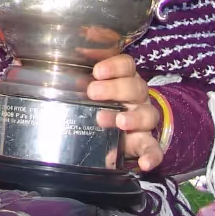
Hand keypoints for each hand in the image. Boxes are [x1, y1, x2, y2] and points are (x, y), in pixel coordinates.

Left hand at [87, 54, 162, 172]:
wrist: (123, 130)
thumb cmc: (103, 102)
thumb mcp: (93, 87)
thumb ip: (81, 75)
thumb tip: (59, 51)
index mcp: (125, 79)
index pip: (126, 66)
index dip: (114, 66)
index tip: (97, 71)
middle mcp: (137, 98)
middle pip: (135, 88)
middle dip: (115, 89)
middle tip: (93, 93)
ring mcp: (144, 120)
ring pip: (147, 115)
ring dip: (133, 118)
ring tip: (119, 122)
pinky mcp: (146, 143)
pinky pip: (155, 149)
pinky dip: (152, 156)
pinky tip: (144, 163)